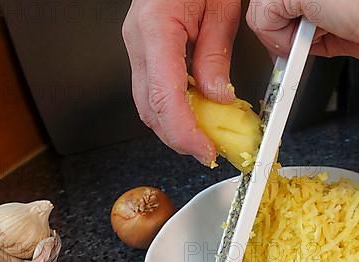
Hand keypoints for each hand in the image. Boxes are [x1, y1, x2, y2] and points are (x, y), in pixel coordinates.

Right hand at [122, 0, 239, 164]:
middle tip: (209, 151)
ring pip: (147, 103)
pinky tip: (195, 114)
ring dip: (175, 127)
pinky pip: (154, 89)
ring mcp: (137, 46)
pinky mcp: (145, 51)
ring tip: (205, 137)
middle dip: (178, 137)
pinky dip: (174, 109)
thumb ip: (215, 56)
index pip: (164, 96)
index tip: (204, 150)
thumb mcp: (220, 8)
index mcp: (156, 28)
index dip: (183, 132)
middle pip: (149, 107)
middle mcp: (138, 40)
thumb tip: (217, 97)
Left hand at [246, 0, 358, 58]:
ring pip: (262, 11)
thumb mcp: (341, 23)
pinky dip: (280, 41)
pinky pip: (261, 21)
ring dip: (283, 36)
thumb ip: (313, 24)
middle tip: (307, 42)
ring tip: (316, 38)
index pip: (285, 2)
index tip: (299, 39)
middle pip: (269, 3)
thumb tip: (294, 42)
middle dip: (284, 28)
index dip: (288, 21)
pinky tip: (309, 39)